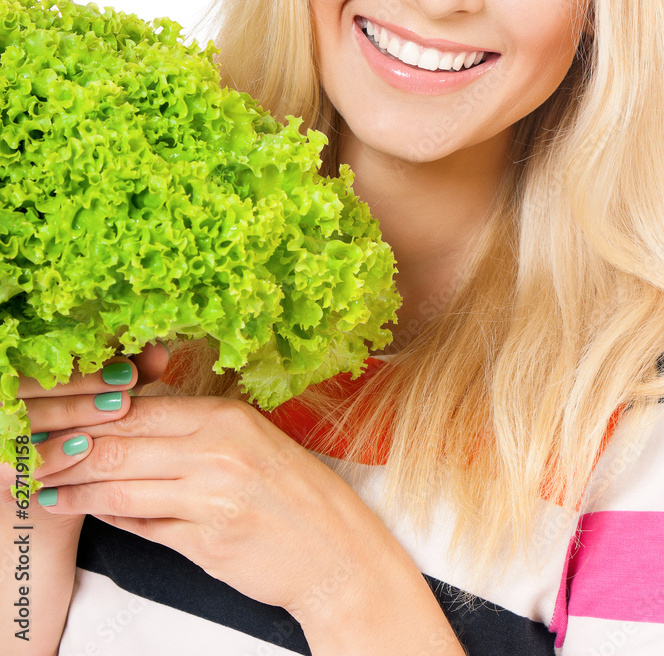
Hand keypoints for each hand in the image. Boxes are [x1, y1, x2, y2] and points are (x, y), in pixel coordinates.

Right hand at [0, 341, 170, 531]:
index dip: (88, 353)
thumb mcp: (104, 410)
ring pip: (27, 414)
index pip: (47, 353)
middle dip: (84, 379)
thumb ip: (126, 378)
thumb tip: (158, 351)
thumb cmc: (82, 448)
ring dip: (73, 410)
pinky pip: (16, 460)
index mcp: (22, 376)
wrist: (52, 511)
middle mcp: (3, 401)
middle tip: (127, 379)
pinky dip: (51, 452)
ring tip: (116, 409)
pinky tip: (84, 448)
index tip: (129, 358)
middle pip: (34, 380)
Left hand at [33, 394, 394, 621]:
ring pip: (121, 489)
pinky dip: (108, 520)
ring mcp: (210, 498)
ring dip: (75, 490)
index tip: (58, 421)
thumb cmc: (296, 493)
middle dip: (68, 451)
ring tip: (44, 488)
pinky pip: (143, 526)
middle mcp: (217, 451)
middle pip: (120, 446)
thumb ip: (194, 431)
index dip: (90, 416)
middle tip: (34, 454)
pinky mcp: (204, 542)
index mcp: (227, 417)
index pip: (139, 410)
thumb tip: (130, 424)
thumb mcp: (251, 441)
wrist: (337, 552)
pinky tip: (85, 512)